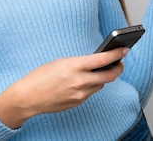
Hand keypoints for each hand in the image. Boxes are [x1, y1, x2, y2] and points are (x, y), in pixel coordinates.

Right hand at [0, 48, 127, 128]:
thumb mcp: (60, 62)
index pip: (103, 59)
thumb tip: (95, 63)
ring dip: (102, 78)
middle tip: (120, 63)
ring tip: (100, 71)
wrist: (28, 97)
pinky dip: (91, 86)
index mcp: (74, 66)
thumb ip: (79, 63)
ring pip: (101, 85)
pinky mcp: (78, 103)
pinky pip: (90, 93)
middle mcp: (80, 81)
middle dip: (118, 68)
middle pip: (109, 76)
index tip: (124, 49)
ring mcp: (80, 94)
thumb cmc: (41, 76)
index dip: (117, 54)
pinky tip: (85, 82)